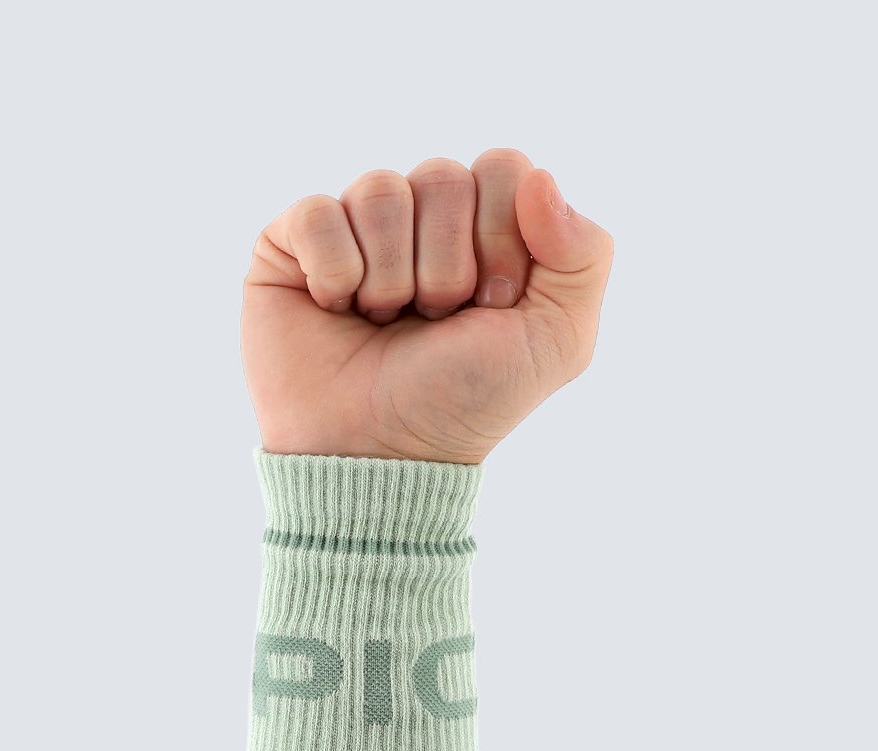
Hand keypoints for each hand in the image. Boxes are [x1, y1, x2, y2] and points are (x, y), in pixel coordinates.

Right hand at [241, 148, 613, 464]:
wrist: (376, 454)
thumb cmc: (462, 403)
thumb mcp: (556, 343)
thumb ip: (585, 254)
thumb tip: (539, 177)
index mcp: (484, 231)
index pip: (503, 169)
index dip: (500, 238)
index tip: (489, 306)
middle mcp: (421, 222)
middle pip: (443, 176)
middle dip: (446, 266)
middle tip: (433, 321)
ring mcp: (356, 229)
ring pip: (380, 191)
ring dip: (390, 277)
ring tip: (383, 323)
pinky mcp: (292, 244)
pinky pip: (317, 212)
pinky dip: (334, 273)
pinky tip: (335, 310)